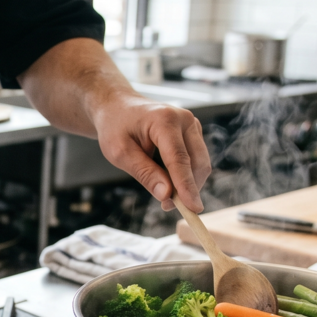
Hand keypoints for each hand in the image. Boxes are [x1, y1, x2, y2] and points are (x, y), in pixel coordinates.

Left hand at [90, 92, 210, 212]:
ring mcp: (192, 124)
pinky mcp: (193, 132)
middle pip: (197, 162)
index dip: (186, 186)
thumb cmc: (116, 128)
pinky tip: (168, 182)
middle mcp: (184, 119)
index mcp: (164, 120)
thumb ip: (145, 173)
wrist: (118, 108)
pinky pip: (196, 160)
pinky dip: (186, 175)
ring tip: (164, 196)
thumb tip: (167, 195)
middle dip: (187, 189)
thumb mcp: (120, 153)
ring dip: (187, 184)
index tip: (193, 208)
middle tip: (167, 206)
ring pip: (200, 163)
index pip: (179, 159)